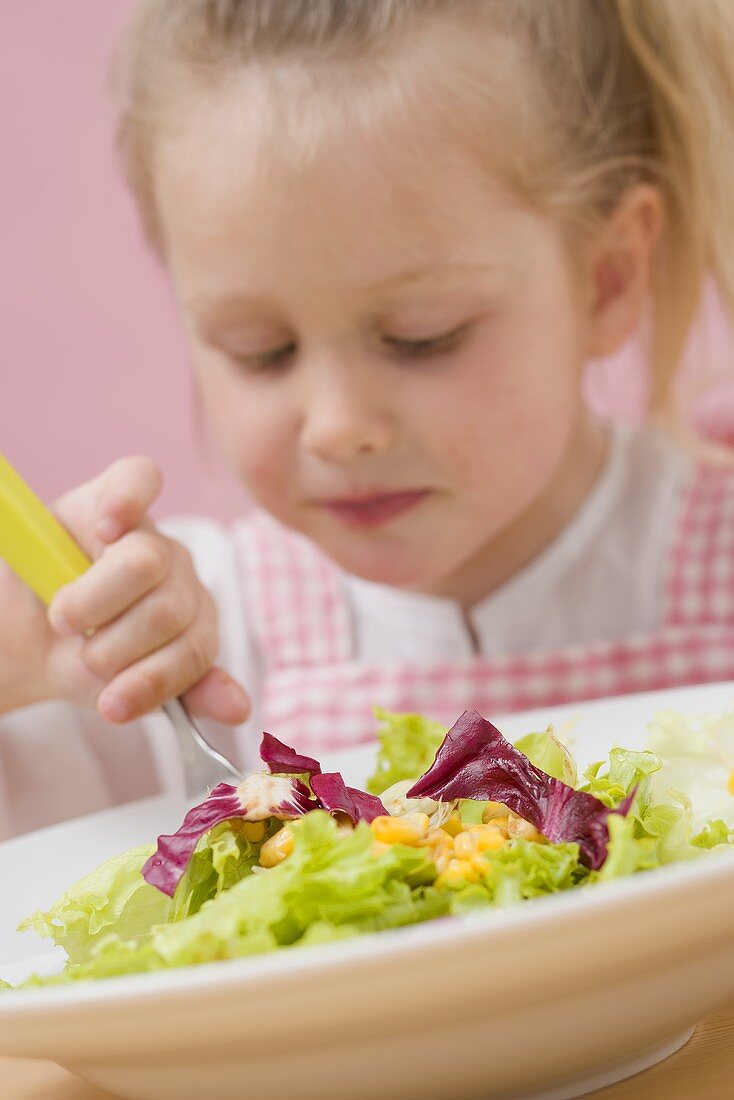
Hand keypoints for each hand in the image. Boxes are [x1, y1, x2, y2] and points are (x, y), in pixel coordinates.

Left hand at [0, 457, 250, 725]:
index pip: (137, 478)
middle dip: (97, 604)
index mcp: (116, 508)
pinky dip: (212, 693)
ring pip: (169, 620)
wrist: (47, 645)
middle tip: (62, 624)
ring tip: (89, 668)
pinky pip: (207, 670)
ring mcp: (188, 596)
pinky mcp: (200, 646)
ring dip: (118, 655)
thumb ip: (48, 566)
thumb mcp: (32, 571)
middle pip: (147, 562)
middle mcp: (161, 547)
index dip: (126, 497)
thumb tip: (79, 575)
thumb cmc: (42, 590)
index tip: (104, 528)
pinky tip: (221, 708)